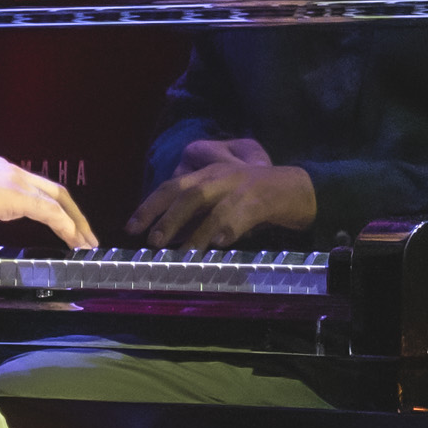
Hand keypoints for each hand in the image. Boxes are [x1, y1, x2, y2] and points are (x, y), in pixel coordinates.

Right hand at [0, 153, 95, 249]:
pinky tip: (74, 242)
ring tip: (85, 242)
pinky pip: (52, 214)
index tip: (60, 221)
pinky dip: (66, 228)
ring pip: (58, 201)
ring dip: (75, 223)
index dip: (50, 204)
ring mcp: (17, 182)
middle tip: (84, 234)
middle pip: (54, 191)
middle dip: (73, 213)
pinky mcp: (20, 197)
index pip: (34, 186)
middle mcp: (12, 172)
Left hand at [127, 136, 319, 249]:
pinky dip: (229, 230)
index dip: (149, 206)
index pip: (171, 186)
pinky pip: (241, 215)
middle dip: (166, 217)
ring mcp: (241, 186)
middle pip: (186, 193)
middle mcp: (221, 176)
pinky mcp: (261, 200)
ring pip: (211, 205)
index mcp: (208, 174)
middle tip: (152, 242)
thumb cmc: (255, 197)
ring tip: (183, 253)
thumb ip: (197, 213)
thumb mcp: (222, 196)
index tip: (130, 228)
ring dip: (195, 230)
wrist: (297, 188)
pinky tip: (220, 245)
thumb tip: (169, 238)